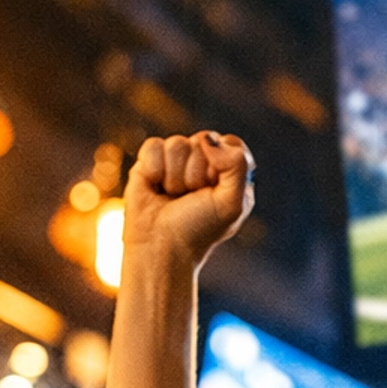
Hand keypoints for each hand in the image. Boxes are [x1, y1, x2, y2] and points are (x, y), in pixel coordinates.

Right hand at [122, 130, 254, 276]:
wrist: (161, 248)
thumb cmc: (199, 230)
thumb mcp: (232, 204)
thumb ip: (237, 166)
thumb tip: (208, 139)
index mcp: (228, 171)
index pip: (231, 143)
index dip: (223, 163)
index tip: (215, 189)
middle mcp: (203, 162)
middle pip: (204, 139)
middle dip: (197, 173)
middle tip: (191, 197)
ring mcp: (176, 160)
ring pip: (177, 143)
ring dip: (175, 177)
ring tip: (173, 196)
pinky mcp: (149, 161)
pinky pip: (154, 146)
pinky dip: (154, 170)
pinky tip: (155, 188)